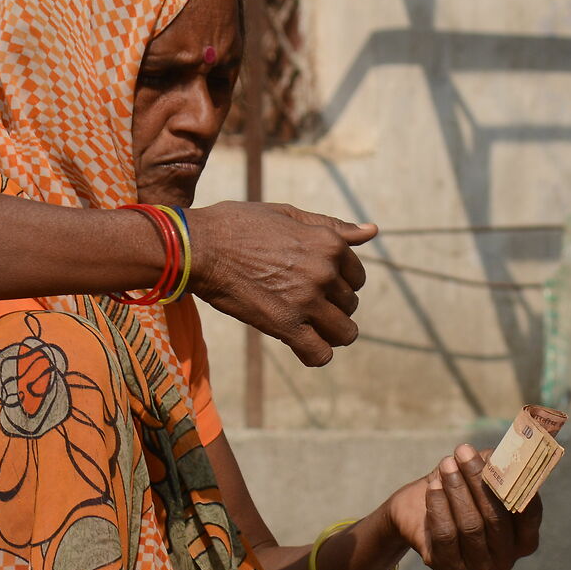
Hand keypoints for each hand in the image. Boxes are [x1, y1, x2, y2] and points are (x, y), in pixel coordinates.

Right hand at [186, 202, 376, 366]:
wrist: (198, 247)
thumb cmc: (238, 225)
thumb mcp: (288, 214)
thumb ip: (331, 227)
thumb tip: (372, 231)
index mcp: (329, 243)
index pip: (357, 276)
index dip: (339, 283)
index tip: (316, 285)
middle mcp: (324, 271)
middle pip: (350, 304)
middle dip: (332, 307)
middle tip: (303, 304)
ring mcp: (307, 299)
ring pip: (344, 332)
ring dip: (331, 333)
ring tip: (310, 327)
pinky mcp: (285, 325)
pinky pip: (319, 354)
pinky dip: (315, 354)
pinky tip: (301, 344)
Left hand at [385, 444, 542, 569]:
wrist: (419, 511)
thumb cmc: (463, 490)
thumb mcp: (485, 473)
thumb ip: (502, 465)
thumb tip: (512, 451)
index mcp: (525, 539)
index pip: (528, 514)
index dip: (515, 484)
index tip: (499, 455)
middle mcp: (506, 558)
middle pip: (496, 518)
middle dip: (478, 481)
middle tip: (463, 452)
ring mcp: (478, 567)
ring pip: (470, 526)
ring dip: (457, 490)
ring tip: (446, 464)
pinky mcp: (449, 568)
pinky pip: (445, 536)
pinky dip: (439, 507)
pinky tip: (433, 486)